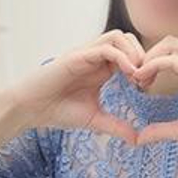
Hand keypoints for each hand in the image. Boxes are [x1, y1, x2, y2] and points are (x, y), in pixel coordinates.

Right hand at [10, 30, 145, 143]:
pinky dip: (121, 58)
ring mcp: (86, 54)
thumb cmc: (58, 111)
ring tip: (137, 76)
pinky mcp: (76, 56)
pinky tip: (128, 75)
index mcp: (101, 68)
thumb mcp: (95, 120)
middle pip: (128, 39)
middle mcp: (95, 57)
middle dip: (142, 56)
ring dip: (133, 53)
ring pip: (118, 37)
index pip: (130, 53)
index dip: (144, 66)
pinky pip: (105, 48)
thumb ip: (116, 127)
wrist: (30, 109)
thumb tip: (137, 140)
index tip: (148, 86)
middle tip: (146, 79)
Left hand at [132, 35, 177, 155]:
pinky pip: (173, 59)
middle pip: (168, 43)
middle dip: (147, 55)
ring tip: (138, 77)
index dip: (150, 65)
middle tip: (135, 78)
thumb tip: (139, 138)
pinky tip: (143, 78)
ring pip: (170, 44)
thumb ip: (160, 130)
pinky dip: (154, 64)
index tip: (138, 84)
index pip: (169, 55)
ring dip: (149, 57)